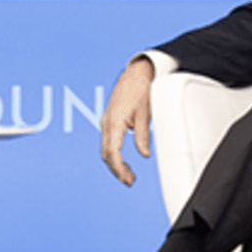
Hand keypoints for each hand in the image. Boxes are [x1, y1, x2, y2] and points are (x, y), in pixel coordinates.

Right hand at [100, 56, 156, 185]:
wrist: (137, 71)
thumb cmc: (141, 88)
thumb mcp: (146, 113)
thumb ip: (142, 135)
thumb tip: (144, 154)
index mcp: (114, 121)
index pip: (113, 152)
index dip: (119, 168)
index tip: (127, 179)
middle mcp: (106, 122)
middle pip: (106, 153)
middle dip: (116, 169)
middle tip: (130, 180)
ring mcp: (106, 120)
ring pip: (106, 148)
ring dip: (115, 162)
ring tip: (128, 173)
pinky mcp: (109, 119)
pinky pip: (108, 140)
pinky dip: (114, 153)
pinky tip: (123, 159)